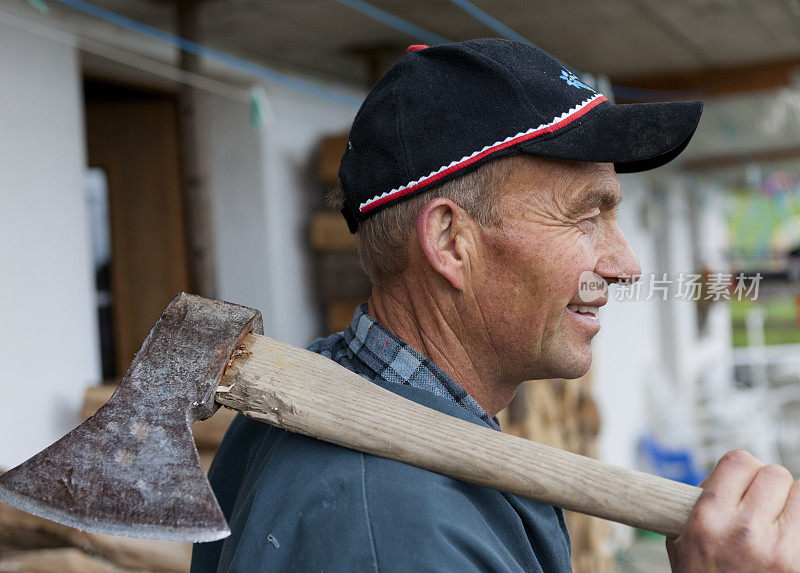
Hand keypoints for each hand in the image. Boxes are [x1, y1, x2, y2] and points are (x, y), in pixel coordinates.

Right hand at [666, 450, 799, 571]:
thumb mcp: (680, 540)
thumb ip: (701, 502)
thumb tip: (729, 476)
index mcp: (709, 519)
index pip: (740, 460)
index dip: (742, 470)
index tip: (741, 483)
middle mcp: (746, 531)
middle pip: (776, 474)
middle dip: (769, 488)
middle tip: (761, 506)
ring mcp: (782, 551)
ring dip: (791, 506)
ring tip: (777, 524)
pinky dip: (799, 528)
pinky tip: (787, 543)